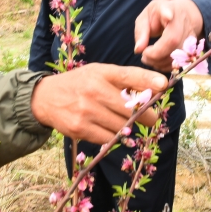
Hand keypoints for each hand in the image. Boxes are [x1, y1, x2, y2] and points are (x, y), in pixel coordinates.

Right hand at [30, 63, 167, 143]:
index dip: (148, 80)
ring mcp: (86, 110)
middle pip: (130, 108)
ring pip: (121, 126)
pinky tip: (111, 131)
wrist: (45, 98)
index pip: (128, 75)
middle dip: (147, 116)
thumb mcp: (99, 74)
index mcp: (101, 73)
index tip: (164, 85)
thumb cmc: (80, 84)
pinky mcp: (80, 128)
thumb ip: (124, 80)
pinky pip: (108, 138)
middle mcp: (94, 90)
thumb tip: (155, 89)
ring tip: (128, 125)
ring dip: (129, 128)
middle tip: (152, 119)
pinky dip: (114, 137)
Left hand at [134, 0, 203, 71]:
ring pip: (178, 55)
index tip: (167, 16)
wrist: (183, 14)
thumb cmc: (159, 16)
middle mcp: (182, 21)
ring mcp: (190, 35)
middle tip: (144, 56)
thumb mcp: (146, 17)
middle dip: (156, 55)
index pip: (168, 11)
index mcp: (168, 9)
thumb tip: (138, 50)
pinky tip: (159, 62)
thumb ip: (141, 32)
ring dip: (160, 62)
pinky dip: (168, 66)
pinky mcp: (193, 47)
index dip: (167, 14)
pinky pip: (181, 61)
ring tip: (149, 59)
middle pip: (173, 41)